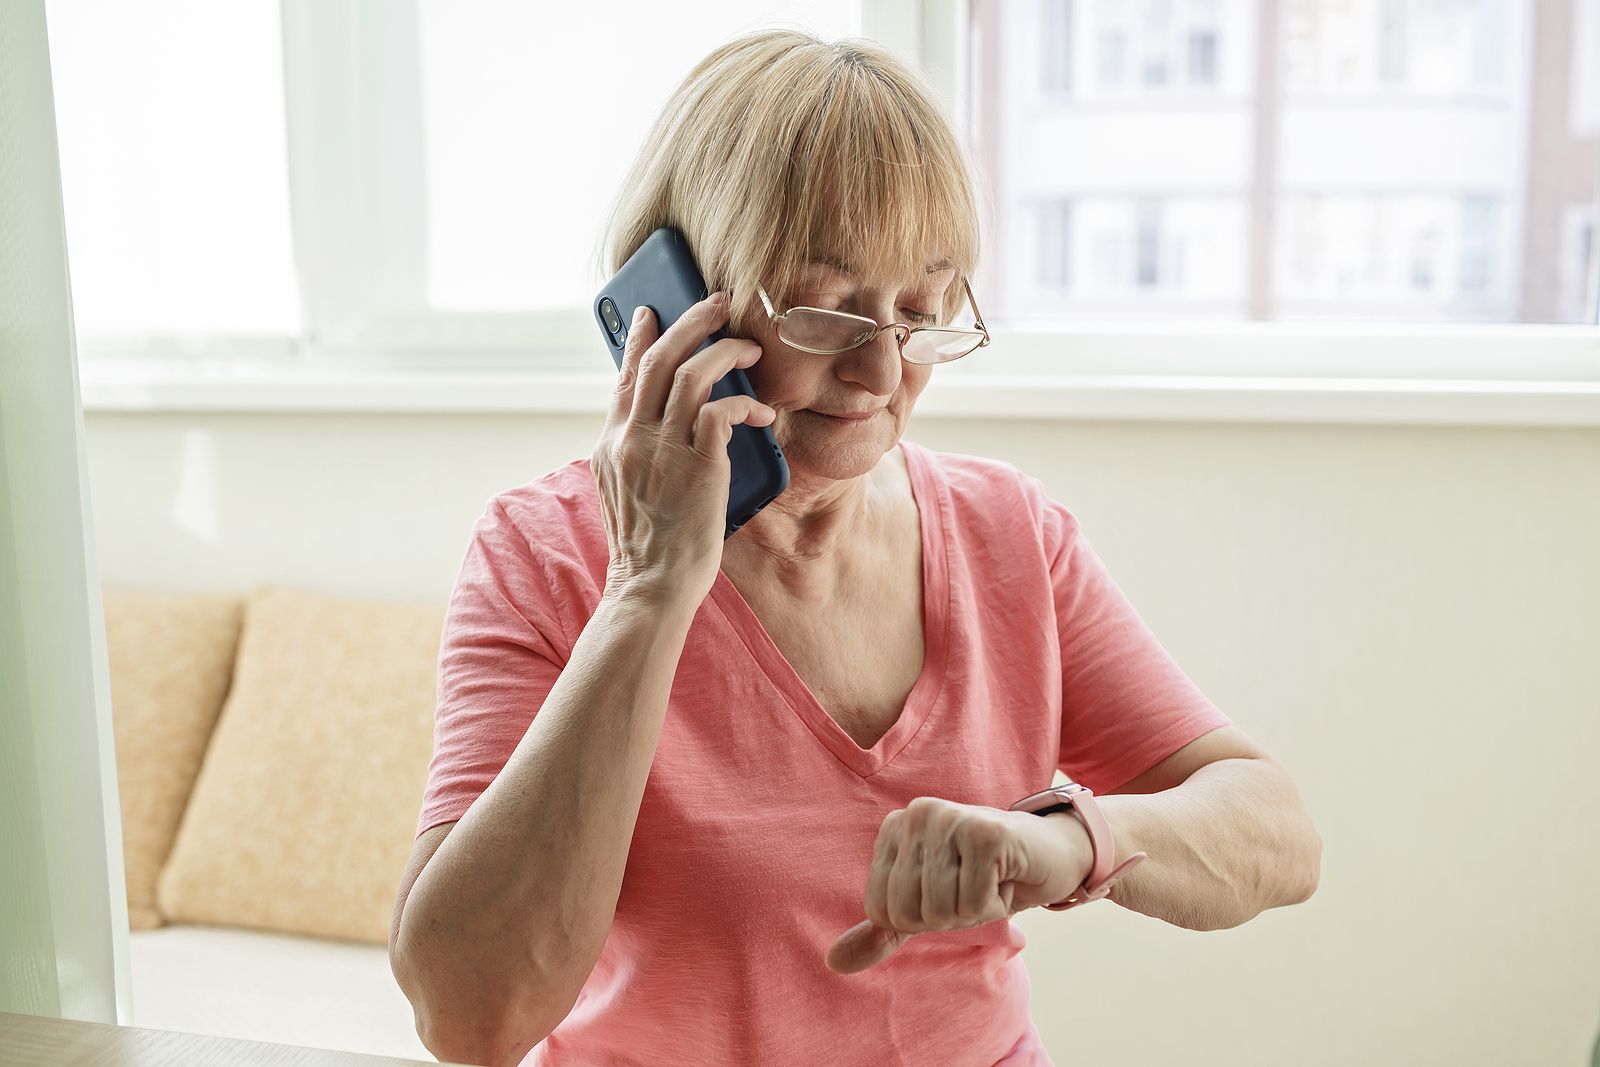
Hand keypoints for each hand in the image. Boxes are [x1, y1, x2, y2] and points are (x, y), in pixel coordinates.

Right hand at [591, 292, 775, 606]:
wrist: (651, 587)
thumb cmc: (649, 546)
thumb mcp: (627, 490)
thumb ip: (638, 451)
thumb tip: (664, 423)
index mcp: (610, 444)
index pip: (624, 376)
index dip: (640, 337)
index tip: (653, 310)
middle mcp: (631, 439)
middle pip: (657, 358)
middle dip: (691, 321)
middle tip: (719, 302)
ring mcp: (662, 450)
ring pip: (691, 374)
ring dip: (725, 352)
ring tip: (750, 348)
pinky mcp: (697, 466)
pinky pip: (722, 411)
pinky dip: (745, 402)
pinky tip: (762, 410)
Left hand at [825, 796, 1093, 974]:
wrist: (1050, 855)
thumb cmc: (984, 880)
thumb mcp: (926, 908)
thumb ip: (882, 932)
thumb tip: (833, 963)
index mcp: (894, 828)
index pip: (881, 910)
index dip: (920, 919)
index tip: (949, 892)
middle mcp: (916, 814)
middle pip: (909, 911)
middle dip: (948, 917)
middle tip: (973, 887)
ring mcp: (949, 818)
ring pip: (941, 910)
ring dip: (973, 911)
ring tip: (989, 880)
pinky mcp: (984, 832)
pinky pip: (972, 905)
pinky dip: (995, 905)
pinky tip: (1006, 877)